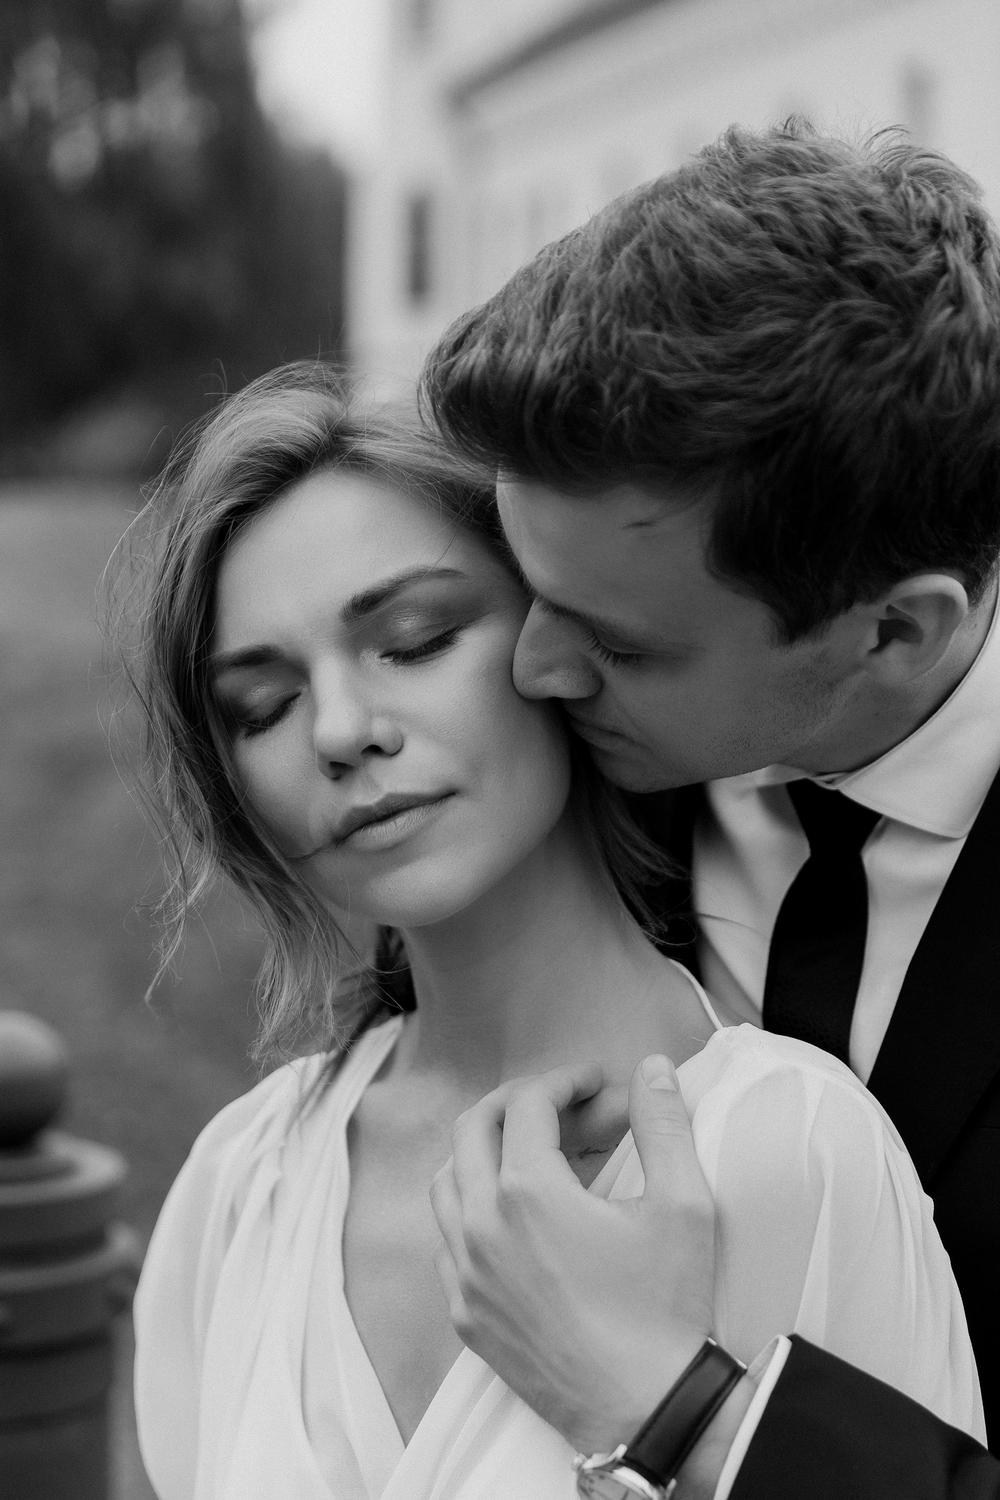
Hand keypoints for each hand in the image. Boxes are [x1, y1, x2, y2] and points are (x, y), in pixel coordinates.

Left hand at [430, 1054, 718, 1453]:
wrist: (647, 1409)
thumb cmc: (666, 1309)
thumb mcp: (683, 1204)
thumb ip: (664, 1123)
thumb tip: (653, 1068)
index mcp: (527, 1191)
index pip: (527, 1104)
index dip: (563, 1081)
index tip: (594, 1083)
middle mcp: (481, 1226)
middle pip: (472, 1129)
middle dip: (515, 1103)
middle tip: (559, 1105)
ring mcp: (465, 1274)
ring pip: (447, 1183)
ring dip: (484, 1154)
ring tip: (534, 1155)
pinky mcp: (465, 1315)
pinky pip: (447, 1242)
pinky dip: (472, 1213)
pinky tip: (515, 1221)